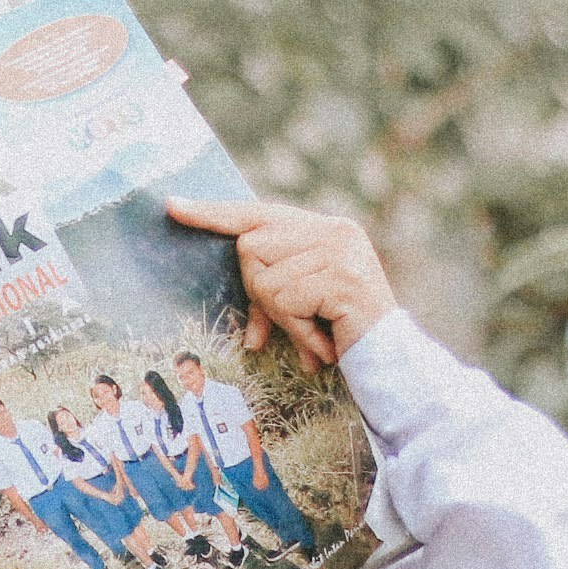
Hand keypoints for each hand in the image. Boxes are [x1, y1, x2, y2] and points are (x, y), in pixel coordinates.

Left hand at [165, 199, 396, 368]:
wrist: (394, 362)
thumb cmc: (347, 337)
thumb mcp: (304, 312)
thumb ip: (275, 303)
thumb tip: (249, 340)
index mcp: (325, 229)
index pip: (258, 212)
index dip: (214, 213)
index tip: (173, 206)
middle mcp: (335, 231)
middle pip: (252, 248)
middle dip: (260, 291)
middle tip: (299, 318)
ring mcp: (340, 251)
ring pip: (266, 280)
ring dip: (283, 316)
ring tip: (318, 329)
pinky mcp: (341, 278)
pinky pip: (285, 302)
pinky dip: (297, 329)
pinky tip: (324, 338)